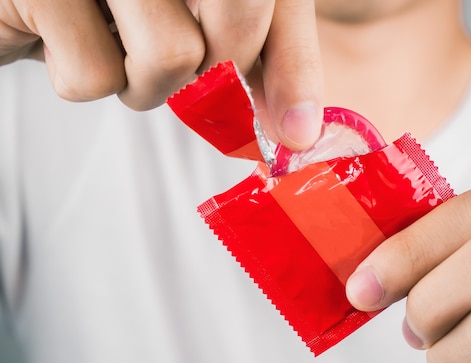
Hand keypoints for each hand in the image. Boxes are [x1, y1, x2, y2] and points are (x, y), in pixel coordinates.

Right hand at [0, 0, 321, 147]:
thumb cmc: (109, 10)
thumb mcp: (191, 20)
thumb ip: (253, 58)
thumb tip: (298, 131)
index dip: (294, 65)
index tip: (298, 130)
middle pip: (239, 15)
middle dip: (216, 70)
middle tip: (177, 62)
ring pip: (172, 55)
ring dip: (143, 82)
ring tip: (111, 43)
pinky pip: (97, 76)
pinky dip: (82, 80)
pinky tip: (59, 36)